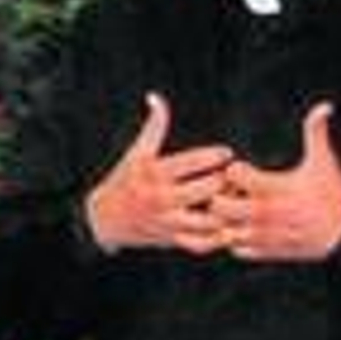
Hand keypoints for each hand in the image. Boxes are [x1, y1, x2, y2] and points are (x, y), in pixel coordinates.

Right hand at [85, 93, 234, 254]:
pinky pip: (201, 242)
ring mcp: (167, 221)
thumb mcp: (137, 152)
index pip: (193, 162)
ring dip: (224, 209)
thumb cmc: (125, 180)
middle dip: (224, 181)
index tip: (226, 153)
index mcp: (154, 173)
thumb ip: (153, 126)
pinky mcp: (171, 239)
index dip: (215, 155)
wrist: (104, 219)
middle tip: (236, 176)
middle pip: (207, 189)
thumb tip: (155, 97)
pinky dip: (217, 235)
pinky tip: (224, 221)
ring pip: (209, 219)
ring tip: (231, 198)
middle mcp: (161, 198)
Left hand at [212, 102, 340, 261]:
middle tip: (230, 191)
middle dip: (220, 196)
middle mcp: (271, 214)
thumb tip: (325, 105)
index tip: (240, 168)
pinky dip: (236, 240)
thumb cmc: (333, 192)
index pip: (236, 174)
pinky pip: (238, 250)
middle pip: (222, 206)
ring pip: (227, 231)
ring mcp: (269, 236)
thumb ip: (316, 133)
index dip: (234, 169)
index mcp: (280, 188)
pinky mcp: (270, 253)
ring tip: (237, 210)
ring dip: (226, 220)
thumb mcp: (325, 161)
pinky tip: (246, 227)